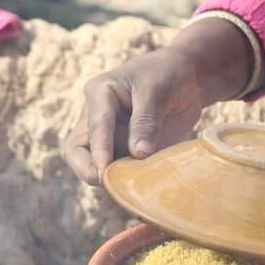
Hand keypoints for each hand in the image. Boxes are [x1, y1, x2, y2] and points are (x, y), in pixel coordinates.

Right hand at [64, 18, 254, 184]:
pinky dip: (128, 183)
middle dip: (85, 169)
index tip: (103, 171)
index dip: (98, 150)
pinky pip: (120, 173)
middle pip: (76, 151)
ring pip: (96, 166)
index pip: (94, 126)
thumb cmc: (167, 74)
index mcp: (99, 95)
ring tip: (131, 188)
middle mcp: (98, 120)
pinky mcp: (126, 154)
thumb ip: (146, 121)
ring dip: (111, 179)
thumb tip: (139, 154)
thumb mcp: (156, 90)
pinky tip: (143, 190)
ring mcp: (111, 139)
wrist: (188, 80)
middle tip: (104, 183)